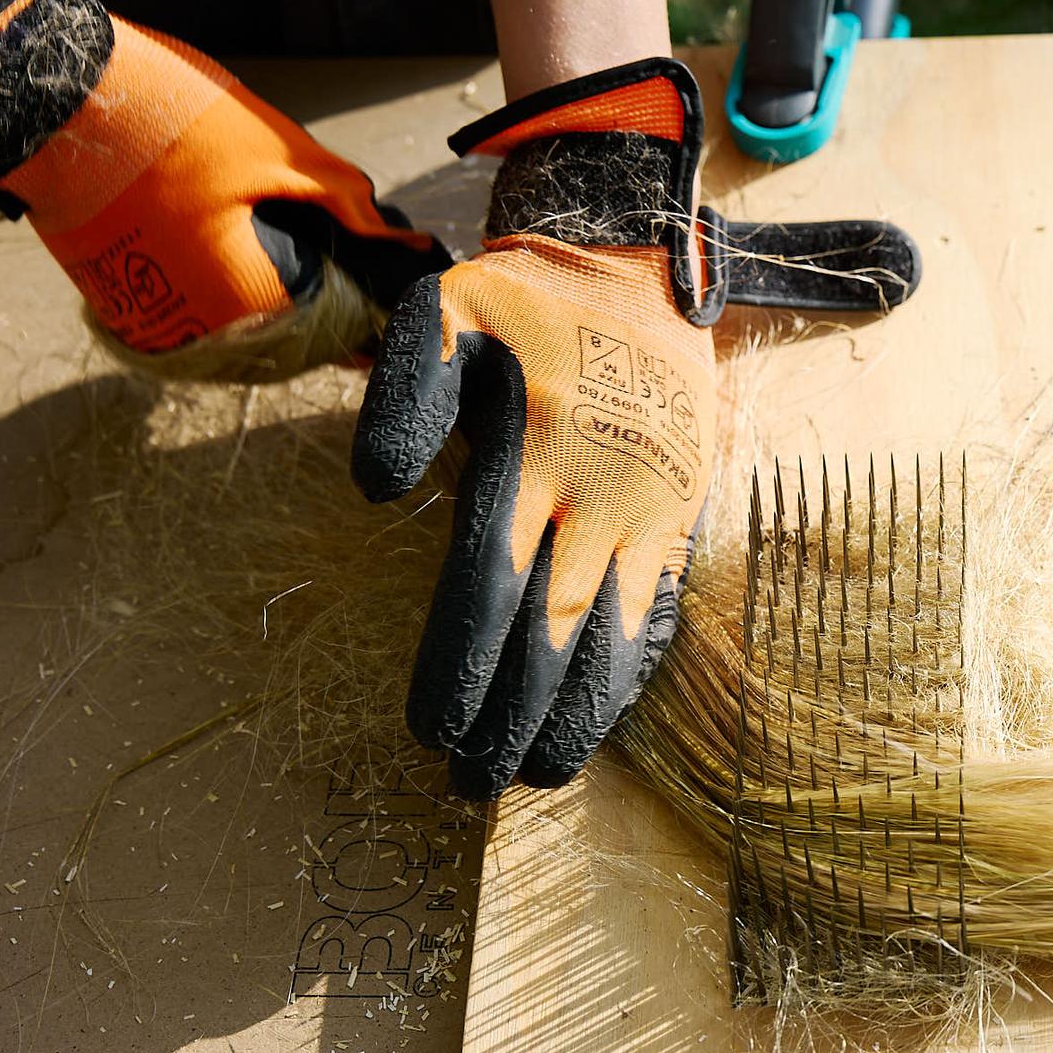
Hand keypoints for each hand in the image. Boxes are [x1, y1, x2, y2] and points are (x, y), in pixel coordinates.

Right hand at [0, 0, 446, 365]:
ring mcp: (151, 323)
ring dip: (275, 308)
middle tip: (350, 275)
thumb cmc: (164, 120)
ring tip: (305, 265)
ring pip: (239, 336)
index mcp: (244, 304)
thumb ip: (346, 204)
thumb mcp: (275, 153)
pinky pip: (192, 319)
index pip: (331, 337)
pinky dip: (224, 299)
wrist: (49, 99)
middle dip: (324, 311)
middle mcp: (195, 333)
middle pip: (286, 343)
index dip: (366, 315)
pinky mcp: (121, 305)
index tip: (386, 300)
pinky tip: (244, 260)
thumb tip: (399, 241)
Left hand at [354, 56, 919, 798]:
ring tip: (538, 774)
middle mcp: (597, 496)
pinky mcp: (677, 518)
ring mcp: (646, 513)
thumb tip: (375, 489)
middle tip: (473, 784)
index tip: (433, 729)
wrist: (642, 268)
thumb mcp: (447, 310)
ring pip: (611, 633)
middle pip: (550, 629)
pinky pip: (654, 609)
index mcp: (535, 454)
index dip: (463, 662)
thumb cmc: (528, 300)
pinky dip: (627, 672)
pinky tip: (600, 716)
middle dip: (510, 713)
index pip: (490, 582)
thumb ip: (406, 394)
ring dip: (576, 712)